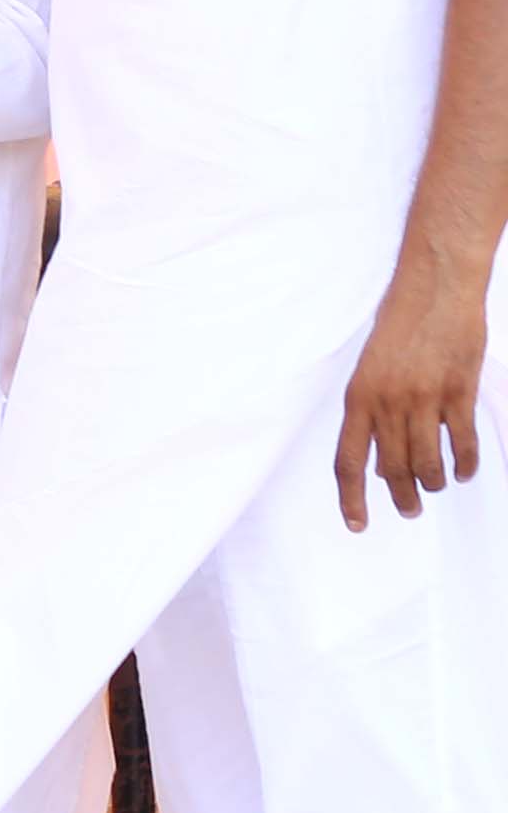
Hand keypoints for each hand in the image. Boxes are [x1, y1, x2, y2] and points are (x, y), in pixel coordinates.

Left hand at [337, 248, 490, 527]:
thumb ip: (373, 410)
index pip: (347, 462)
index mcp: (358, 398)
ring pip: (427, 462)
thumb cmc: (401, 324)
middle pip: (390, 469)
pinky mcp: (458, 391)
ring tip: (437, 487)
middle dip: (401, 497)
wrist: (436, 287)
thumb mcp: (371, 367)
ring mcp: (424, 398)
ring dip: (433, 482)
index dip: (352, 498)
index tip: (357, 524)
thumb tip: (380, 458)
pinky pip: (461, 441)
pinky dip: (464, 463)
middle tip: (410, 510)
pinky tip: (465, 471)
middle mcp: (387, 403)